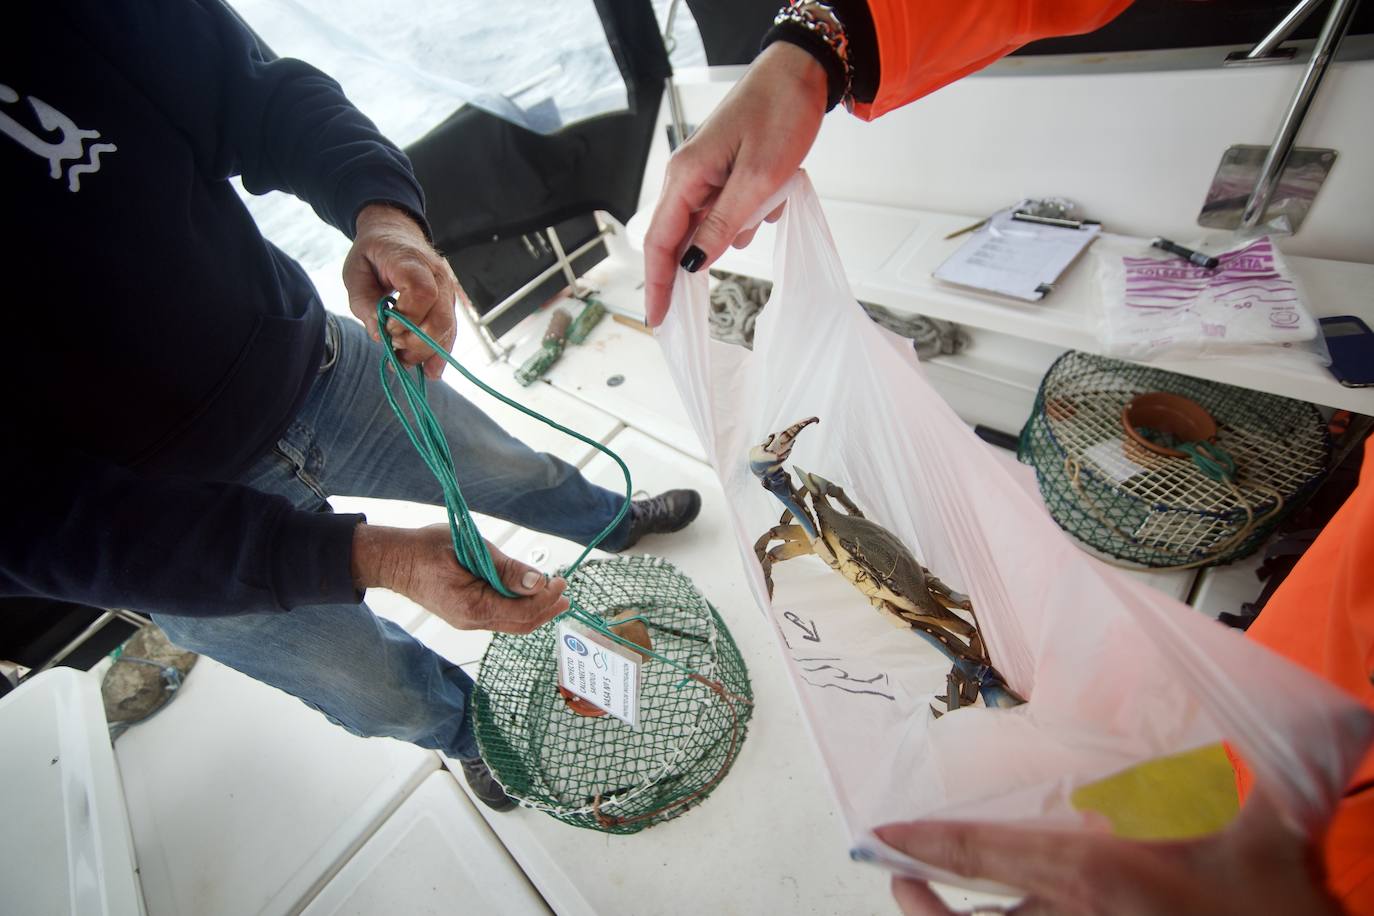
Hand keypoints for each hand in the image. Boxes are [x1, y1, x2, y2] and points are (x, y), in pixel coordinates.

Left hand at [344, 203, 462, 379]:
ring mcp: (447, 291)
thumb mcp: (355, 273)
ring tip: (403, 361)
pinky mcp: (448, 305)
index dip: (407, 317)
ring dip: (425, 352)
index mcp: (412, 260)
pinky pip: (449, 332)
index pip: (422, 292)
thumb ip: (364, 303)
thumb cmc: (372, 254)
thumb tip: (380, 333)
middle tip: (393, 346)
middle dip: (416, 342)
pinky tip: (431, 371)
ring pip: (447, 328)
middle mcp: (438, 275)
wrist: (394, 234)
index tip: (387, 327)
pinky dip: (439, 353)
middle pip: (439, 317)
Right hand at [352, 523, 568, 633]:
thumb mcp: (470, 549)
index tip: (561, 582)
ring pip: (511, 623)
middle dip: (546, 609)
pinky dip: (518, 607)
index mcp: (472, 607)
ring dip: (535, 609)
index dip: (545, 599)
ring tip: (554, 594)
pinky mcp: (466, 614)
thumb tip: (537, 582)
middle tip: (565, 592)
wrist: (394, 561)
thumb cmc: (426, 549)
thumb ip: (505, 568)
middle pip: (520, 624)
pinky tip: (528, 593)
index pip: (520, 612)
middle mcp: (471, 621)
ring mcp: (468, 620)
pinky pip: (500, 616)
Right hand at [643, 42, 827, 326]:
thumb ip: (721, 224)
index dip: (658, 284)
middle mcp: (688, 176)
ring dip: (738, 227)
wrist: (800, 73)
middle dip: (691, 268)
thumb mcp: (756, 179)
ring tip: (769, 200)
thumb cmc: (779, 114)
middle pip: (677, 238)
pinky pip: (730, 209)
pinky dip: (752, 211)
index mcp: (686, 177)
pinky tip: (774, 192)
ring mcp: (706, 174)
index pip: (660, 242)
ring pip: (710, 225)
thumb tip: (692, 263)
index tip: (658, 319)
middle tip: (695, 309)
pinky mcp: (725, 173)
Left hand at [875, 793, 1338, 915]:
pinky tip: (1008, 913)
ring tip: (924, 901)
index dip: (925, 843)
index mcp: (1096, 878)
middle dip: (923, 905)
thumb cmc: (1276, 910)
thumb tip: (1244, 705)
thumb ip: (1246, 762)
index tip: (881, 834)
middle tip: (894, 876)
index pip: (983, 855)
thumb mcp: (1263, 828)